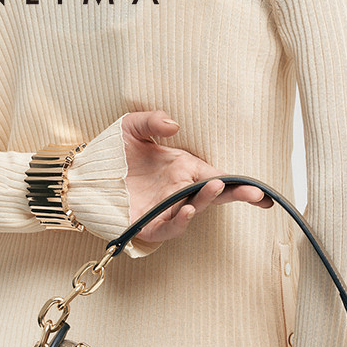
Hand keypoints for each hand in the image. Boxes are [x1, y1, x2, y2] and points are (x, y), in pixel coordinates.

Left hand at [120, 110, 272, 245]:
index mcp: (183, 169)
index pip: (218, 176)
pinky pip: (171, 226)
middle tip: (256, 194)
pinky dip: (182, 220)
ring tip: (215, 186)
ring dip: (207, 200)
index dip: (240, 183)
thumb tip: (175, 126)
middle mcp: (180, 190)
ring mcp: (167, 208)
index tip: (260, 190)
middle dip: (237, 195)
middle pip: (215, 194)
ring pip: (195, 208)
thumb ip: (152, 120)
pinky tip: (188, 209)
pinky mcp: (151, 225)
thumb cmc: (112, 154)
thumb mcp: (131, 126)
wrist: (85, 177)